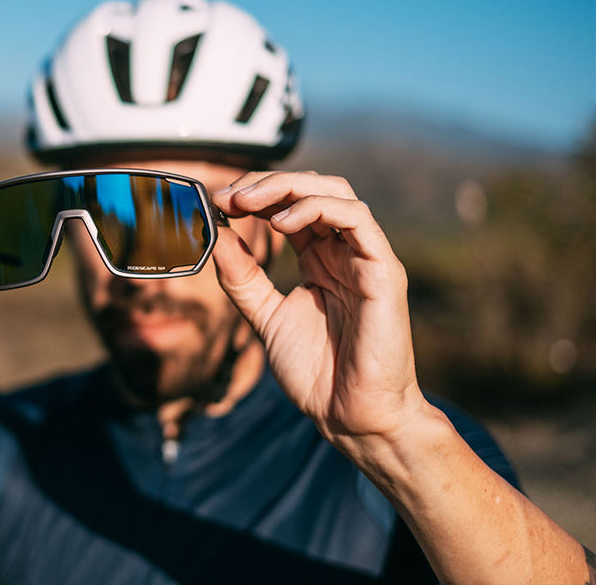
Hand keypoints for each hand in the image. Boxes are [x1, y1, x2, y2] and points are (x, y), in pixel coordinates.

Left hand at [212, 172, 426, 446]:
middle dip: (267, 183)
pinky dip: (319, 210)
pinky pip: (359, 220)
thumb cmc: (316, 372)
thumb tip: (215, 235)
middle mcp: (344, 251)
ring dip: (289, 189)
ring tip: (249, 203)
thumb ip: (242, 277)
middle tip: (229, 195)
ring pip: (337, 193)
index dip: (254, 195)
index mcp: (320, 258)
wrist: (349, 416)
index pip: (290, 205)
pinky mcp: (384, 272)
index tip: (216, 201)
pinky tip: (283, 224)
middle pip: (313, 188)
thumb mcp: (264, 316)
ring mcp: (366, 258)